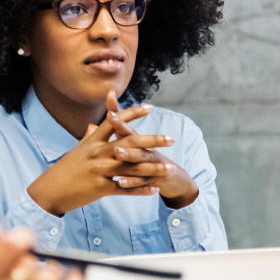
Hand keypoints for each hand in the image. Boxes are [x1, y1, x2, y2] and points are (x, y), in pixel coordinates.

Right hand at [26, 95, 174, 215]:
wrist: (49, 190)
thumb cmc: (64, 169)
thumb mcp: (77, 150)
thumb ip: (89, 137)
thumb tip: (94, 125)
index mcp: (93, 141)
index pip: (115, 122)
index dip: (132, 113)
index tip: (150, 107)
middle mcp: (97, 153)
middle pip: (129, 143)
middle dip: (152, 140)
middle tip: (171, 139)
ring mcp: (99, 170)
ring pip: (131, 167)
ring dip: (152, 168)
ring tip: (169, 168)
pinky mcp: (100, 188)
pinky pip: (125, 188)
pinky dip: (141, 190)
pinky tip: (154, 190)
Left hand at [104, 92, 199, 208]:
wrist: (174, 180)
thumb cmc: (148, 161)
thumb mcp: (135, 145)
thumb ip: (119, 131)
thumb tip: (105, 115)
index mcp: (137, 142)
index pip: (125, 124)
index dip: (116, 112)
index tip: (108, 96)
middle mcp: (145, 150)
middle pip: (133, 137)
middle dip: (121, 127)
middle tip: (110, 117)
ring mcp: (151, 165)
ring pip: (138, 159)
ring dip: (128, 155)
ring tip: (117, 152)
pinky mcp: (154, 181)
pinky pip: (141, 182)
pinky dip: (131, 183)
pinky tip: (120, 182)